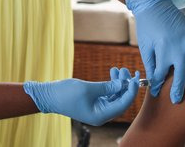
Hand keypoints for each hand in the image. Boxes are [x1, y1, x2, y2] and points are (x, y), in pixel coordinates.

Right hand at [23, 69, 139, 125]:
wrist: (49, 96)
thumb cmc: (66, 94)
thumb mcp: (88, 88)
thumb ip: (106, 87)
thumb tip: (122, 84)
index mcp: (101, 115)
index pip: (123, 104)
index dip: (131, 91)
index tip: (135, 78)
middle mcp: (101, 114)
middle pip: (121, 100)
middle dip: (126, 85)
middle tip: (128, 70)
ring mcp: (98, 108)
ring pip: (115, 96)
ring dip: (119, 83)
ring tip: (119, 68)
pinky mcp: (94, 102)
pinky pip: (108, 94)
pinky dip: (111, 84)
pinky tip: (112, 73)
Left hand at [126, 0, 184, 102]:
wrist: (153, 4)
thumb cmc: (147, 27)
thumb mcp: (145, 46)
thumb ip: (150, 63)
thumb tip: (153, 80)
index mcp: (162, 51)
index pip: (160, 74)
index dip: (157, 85)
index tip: (155, 93)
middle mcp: (177, 46)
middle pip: (180, 72)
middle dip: (177, 88)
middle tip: (176, 100)